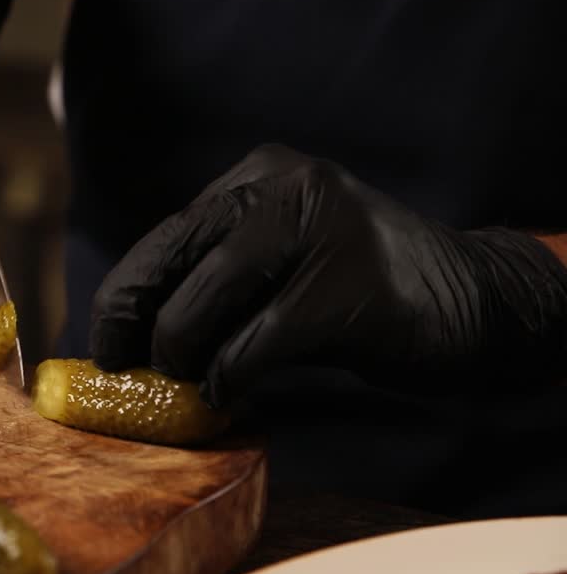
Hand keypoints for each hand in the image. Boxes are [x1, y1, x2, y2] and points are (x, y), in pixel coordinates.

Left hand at [90, 144, 566, 407]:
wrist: (471, 299)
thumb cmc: (357, 290)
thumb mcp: (280, 256)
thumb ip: (214, 275)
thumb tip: (127, 334)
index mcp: (257, 176)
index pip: (161, 240)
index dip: (119, 301)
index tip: (102, 351)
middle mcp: (281, 188)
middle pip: (167, 270)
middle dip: (136, 336)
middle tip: (133, 382)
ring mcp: (314, 233)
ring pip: (198, 312)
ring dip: (184, 366)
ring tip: (196, 389)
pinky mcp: (340, 292)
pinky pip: (249, 351)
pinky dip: (230, 383)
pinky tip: (234, 397)